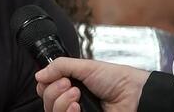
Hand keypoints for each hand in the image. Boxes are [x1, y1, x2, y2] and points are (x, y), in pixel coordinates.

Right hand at [35, 57, 149, 111]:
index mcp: (70, 85)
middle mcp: (71, 101)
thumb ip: (59, 66)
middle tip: (70, 85)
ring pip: (52, 111)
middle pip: (46, 101)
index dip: (46, 84)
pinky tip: (78, 107)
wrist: (134, 95)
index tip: (57, 78)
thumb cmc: (116, 79)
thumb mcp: (85, 66)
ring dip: (61, 101)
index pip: (45, 89)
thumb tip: (39, 75)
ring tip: (77, 95)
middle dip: (54, 91)